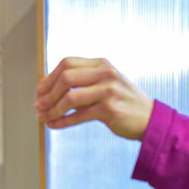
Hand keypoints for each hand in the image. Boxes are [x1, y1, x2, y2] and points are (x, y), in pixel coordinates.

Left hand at [35, 57, 153, 140]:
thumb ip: (81, 82)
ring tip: (43, 116)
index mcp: (101, 64)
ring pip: (70, 98)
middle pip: (66, 78)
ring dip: (52, 109)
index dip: (49, 77)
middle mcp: (105, 74)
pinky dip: (62, 121)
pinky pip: (78, 116)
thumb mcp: (103, 84)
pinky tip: (53, 125)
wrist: (150, 119)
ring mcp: (109, 91)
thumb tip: (46, 89)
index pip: (68, 63)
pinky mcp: (110, 110)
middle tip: (38, 105)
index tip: (39, 90)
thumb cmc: (121, 102)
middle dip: (48, 93)